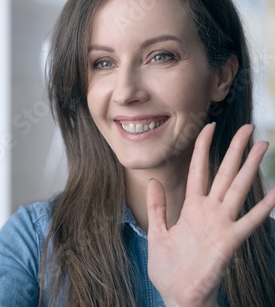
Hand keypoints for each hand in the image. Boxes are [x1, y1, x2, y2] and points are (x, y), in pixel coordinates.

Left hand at [146, 124, 274, 306]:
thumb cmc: (169, 268)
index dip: (203, 149)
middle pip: (224, 174)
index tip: (210, 127)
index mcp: (192, 208)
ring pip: (238, 189)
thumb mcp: (157, 232)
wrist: (177, 296)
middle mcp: (209, 212)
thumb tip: (153, 182)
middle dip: (235, 150)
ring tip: (263, 146)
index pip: (199, 170)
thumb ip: (157, 207)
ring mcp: (220, 225)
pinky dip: (263, 208)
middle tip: (249, 128)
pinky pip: (248, 221)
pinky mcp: (228, 242)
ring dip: (250, 168)